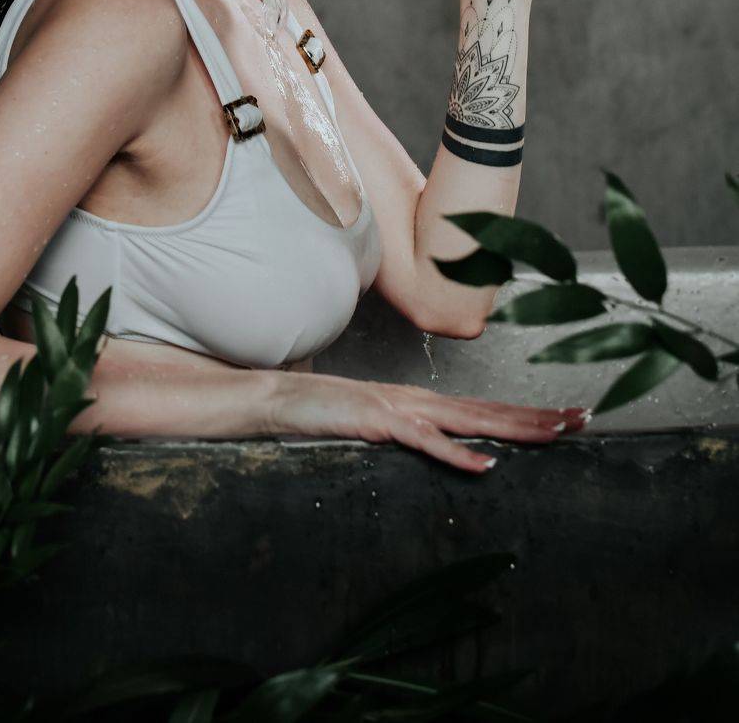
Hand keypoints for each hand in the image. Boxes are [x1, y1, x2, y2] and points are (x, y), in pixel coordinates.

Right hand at [272, 371, 587, 472]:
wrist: (279, 398)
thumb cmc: (324, 415)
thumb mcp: (375, 427)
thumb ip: (406, 434)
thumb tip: (437, 447)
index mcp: (421, 404)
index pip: (483, 410)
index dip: (526, 414)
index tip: (565, 418)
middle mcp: (418, 401)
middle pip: (489, 411)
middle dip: (538, 416)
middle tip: (583, 418)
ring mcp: (401, 409)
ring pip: (469, 421)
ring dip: (514, 429)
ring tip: (554, 434)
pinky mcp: (380, 423)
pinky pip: (425, 441)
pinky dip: (457, 454)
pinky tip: (485, 465)